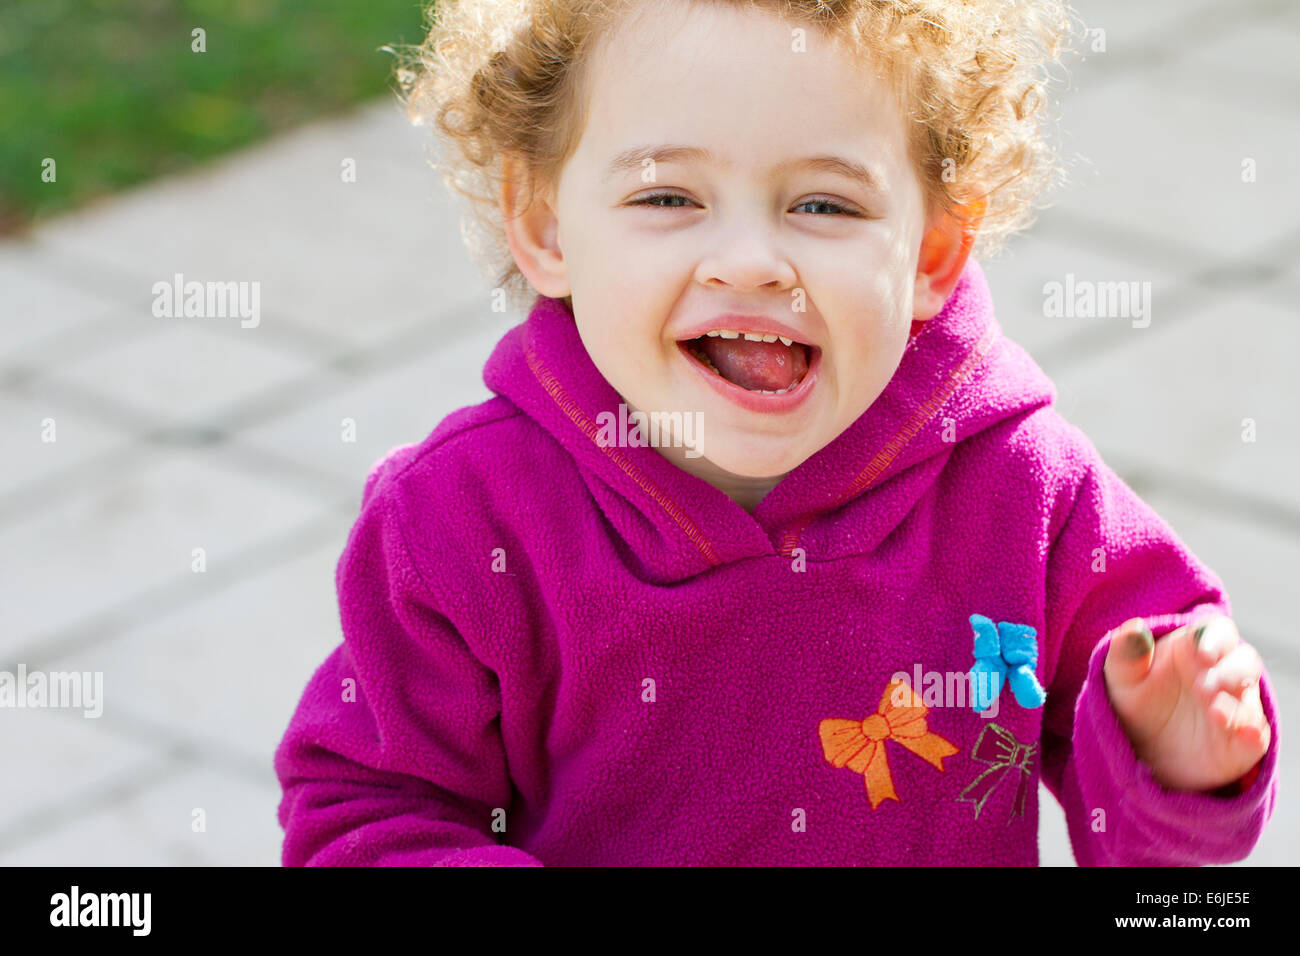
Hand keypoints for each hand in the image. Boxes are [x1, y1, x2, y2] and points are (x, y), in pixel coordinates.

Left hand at [1102, 615, 1269, 791]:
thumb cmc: (1137, 696)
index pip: (1219, 632)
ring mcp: (1236, 707)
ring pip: (1249, 699)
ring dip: (1237, 706)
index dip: (1216, 639)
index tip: (1202, 653)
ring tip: (1213, 714)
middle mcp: (1225, 674)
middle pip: (1244, 662)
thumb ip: (1127, 652)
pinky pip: (1256, 735)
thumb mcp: (1123, 675)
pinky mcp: (1241, 740)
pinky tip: (1245, 734)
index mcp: (1197, 648)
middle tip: (1202, 688)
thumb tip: (1134, 628)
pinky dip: (1254, 734)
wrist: (1141, 744)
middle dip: (1229, 673)